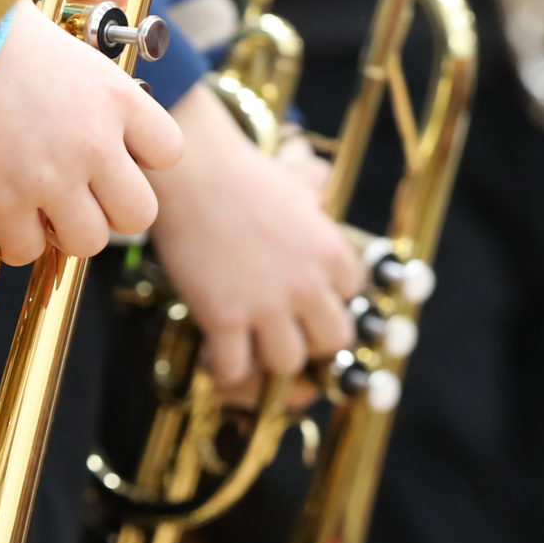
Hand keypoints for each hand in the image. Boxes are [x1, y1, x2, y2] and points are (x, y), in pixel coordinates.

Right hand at [0, 0, 185, 265]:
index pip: (168, 152)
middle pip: (138, 213)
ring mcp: (53, 177)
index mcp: (115, 96)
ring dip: (62, 232)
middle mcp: (96, 143)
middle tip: (77, 196)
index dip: (141, 161)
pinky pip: (27, 251)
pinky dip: (12, 241)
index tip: (112, 155)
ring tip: (36, 210)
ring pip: (87, 242)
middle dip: (108, 211)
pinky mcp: (4, 201)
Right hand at [148, 87, 361, 392]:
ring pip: (287, 364)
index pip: (352, 295)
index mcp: (331, 251)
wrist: (191, 172)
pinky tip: (212, 350)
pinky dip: (223, 368)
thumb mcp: (291, 180)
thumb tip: (319, 173)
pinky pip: (234, 370)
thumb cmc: (238, 172)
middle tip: (283, 330)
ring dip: (266, 358)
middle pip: (333, 341)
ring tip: (246, 343)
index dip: (326, 297)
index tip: (302, 296)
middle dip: (311, 340)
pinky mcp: (224, 317)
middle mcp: (308, 283)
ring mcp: (266, 304)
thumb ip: (312, 187)